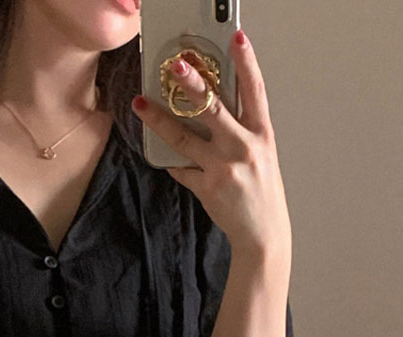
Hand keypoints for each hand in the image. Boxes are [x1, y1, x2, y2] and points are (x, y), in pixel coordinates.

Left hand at [131, 29, 291, 266]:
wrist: (262, 232)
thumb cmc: (261, 190)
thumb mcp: (260, 153)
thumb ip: (242, 129)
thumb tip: (212, 104)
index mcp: (261, 134)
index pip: (254, 90)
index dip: (246, 62)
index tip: (236, 38)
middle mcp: (243, 147)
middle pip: (213, 108)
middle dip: (193, 84)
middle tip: (175, 66)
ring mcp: (223, 168)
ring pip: (184, 137)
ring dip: (159, 119)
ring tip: (140, 104)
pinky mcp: (207, 187)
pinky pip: (181, 169)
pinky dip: (171, 163)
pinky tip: (162, 156)